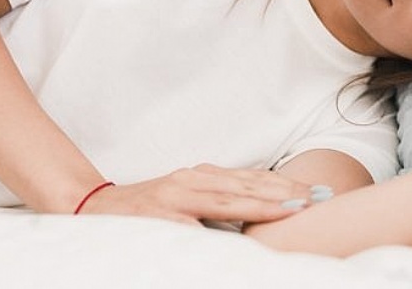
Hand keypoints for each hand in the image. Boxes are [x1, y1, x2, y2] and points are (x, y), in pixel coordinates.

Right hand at [76, 164, 323, 224]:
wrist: (93, 207)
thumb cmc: (149, 209)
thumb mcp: (188, 200)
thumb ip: (220, 203)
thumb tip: (263, 210)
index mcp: (203, 177)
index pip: (253, 179)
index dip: (285, 185)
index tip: (317, 192)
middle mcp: (192, 180)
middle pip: (248, 186)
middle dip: (285, 193)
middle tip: (317, 198)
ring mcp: (175, 196)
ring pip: (226, 198)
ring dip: (262, 203)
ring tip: (292, 207)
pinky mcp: (157, 215)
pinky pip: (191, 224)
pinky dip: (216, 226)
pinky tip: (237, 234)